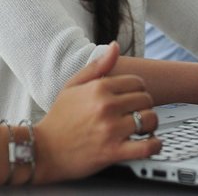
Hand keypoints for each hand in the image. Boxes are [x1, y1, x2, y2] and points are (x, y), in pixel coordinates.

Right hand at [34, 44, 161, 182]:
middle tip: (136, 114)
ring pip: (150, 119)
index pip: (137, 82)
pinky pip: (147, 146)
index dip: (138, 91)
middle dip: (144, 107)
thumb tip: (115, 46)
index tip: (133, 100)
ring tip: (142, 129)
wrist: (42, 151)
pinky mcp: (114, 152)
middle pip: (146, 99)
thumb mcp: (72, 86)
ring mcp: (111, 129)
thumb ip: (97, 66)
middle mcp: (106, 106)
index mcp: (99, 88)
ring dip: (150, 125)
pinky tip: (150, 143)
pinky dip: (154, 145)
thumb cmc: (58, 119)